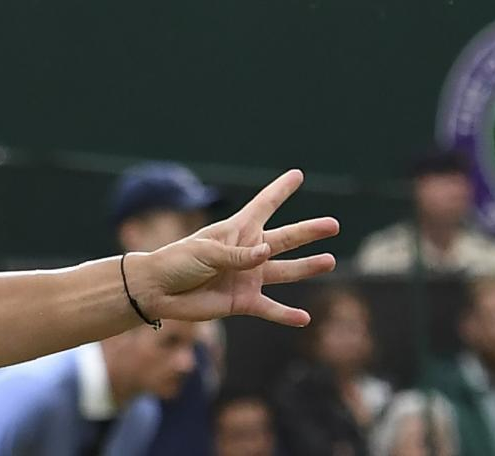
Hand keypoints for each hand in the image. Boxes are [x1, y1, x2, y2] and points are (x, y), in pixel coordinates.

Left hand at [129, 170, 338, 327]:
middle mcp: (248, 252)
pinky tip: (304, 319)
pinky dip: (286, 315)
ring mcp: (249, 277)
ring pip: (285, 271)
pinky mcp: (244, 302)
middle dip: (309, 231)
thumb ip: (237, 255)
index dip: (281, 190)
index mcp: (237, 230)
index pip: (264, 205)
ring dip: (307, 268)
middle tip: (334, 224)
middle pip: (285, 238)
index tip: (298, 174)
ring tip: (330, 262)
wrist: (160, 292)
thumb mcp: (206, 252)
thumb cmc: (178, 261)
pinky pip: (270, 309)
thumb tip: (267, 253)